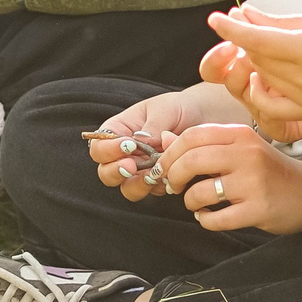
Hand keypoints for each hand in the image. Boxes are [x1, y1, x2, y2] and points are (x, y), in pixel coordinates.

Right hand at [88, 84, 248, 198]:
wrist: (202, 119)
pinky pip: (153, 192)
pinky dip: (160, 186)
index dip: (107, 150)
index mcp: (118, 132)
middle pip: (106, 173)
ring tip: (152, 175)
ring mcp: (140, 171)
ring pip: (127, 188)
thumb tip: (141, 141)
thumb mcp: (165, 109)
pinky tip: (170, 175)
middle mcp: (125, 155)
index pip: (98, 147)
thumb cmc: (178, 108)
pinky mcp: (157, 183)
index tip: (128, 145)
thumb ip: (152, 126)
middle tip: (131, 166)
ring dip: (137, 184)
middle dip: (116, 172)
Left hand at [152, 122, 301, 235]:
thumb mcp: (240, 149)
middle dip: (173, 176)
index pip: (193, 135)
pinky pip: (217, 219)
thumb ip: (204, 144)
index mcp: (241, 134)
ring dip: (189, 201)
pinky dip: (205, 220)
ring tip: (195, 203)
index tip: (162, 167)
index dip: (170, 153)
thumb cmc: (269, 170)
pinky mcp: (259, 209)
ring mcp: (254, 182)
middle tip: (172, 186)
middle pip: (192, 160)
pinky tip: (208, 217)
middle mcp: (248, 154)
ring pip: (201, 192)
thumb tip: (163, 138)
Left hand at [204, 6, 301, 128]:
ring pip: (262, 80)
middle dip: (244, 41)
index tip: (215, 18)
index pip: (257, 39)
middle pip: (256, 60)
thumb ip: (281, 21)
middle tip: (241, 23)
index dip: (232, 29)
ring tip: (261, 45)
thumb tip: (244, 13)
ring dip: (253, 62)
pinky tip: (264, 77)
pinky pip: (273, 105)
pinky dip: (261, 91)